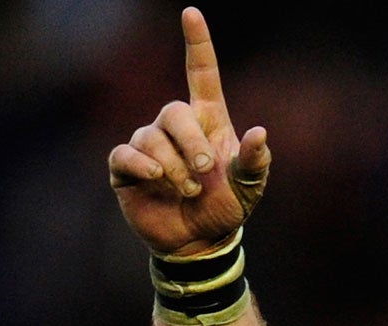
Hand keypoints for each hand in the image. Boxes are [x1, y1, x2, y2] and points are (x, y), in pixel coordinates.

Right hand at [108, 8, 270, 256]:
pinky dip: (142, 165)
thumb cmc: (225, 208)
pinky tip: (156, 179)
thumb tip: (259, 133)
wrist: (199, 241)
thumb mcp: (249, 189)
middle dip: (191, 142)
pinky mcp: (127, 166)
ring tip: (187, 190)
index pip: (200, 73)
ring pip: (151, 136)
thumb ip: (255, 162)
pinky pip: (127, 154)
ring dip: (173, 166)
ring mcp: (149, 144)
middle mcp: (175, 127)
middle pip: (174, 111)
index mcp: (207, 121)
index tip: (191, 13)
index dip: (197, 44)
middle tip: (205, 171)